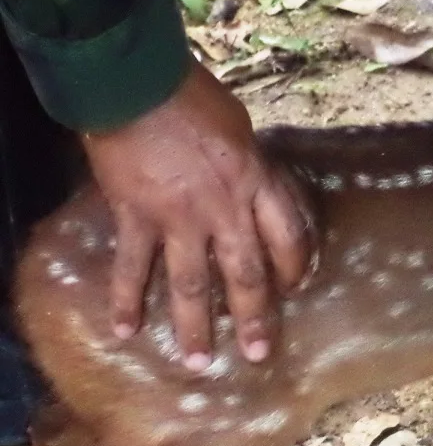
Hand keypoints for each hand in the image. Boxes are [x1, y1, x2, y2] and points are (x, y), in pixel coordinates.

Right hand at [80, 60, 313, 370]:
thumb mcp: (243, 131)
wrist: (136, 82)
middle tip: (258, 355)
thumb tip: (259, 193)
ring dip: (195, 326)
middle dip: (255, 318)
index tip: (295, 290)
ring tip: (197, 363)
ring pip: (192, 283)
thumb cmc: (194, 98)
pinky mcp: (136, 217)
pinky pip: (132, 267)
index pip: (289, 238)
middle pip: (246, 274)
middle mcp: (224, 210)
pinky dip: (125, 300)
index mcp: (257, 184)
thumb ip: (253, 170)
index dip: (295, 268)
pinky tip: (124, 330)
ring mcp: (179, 218)